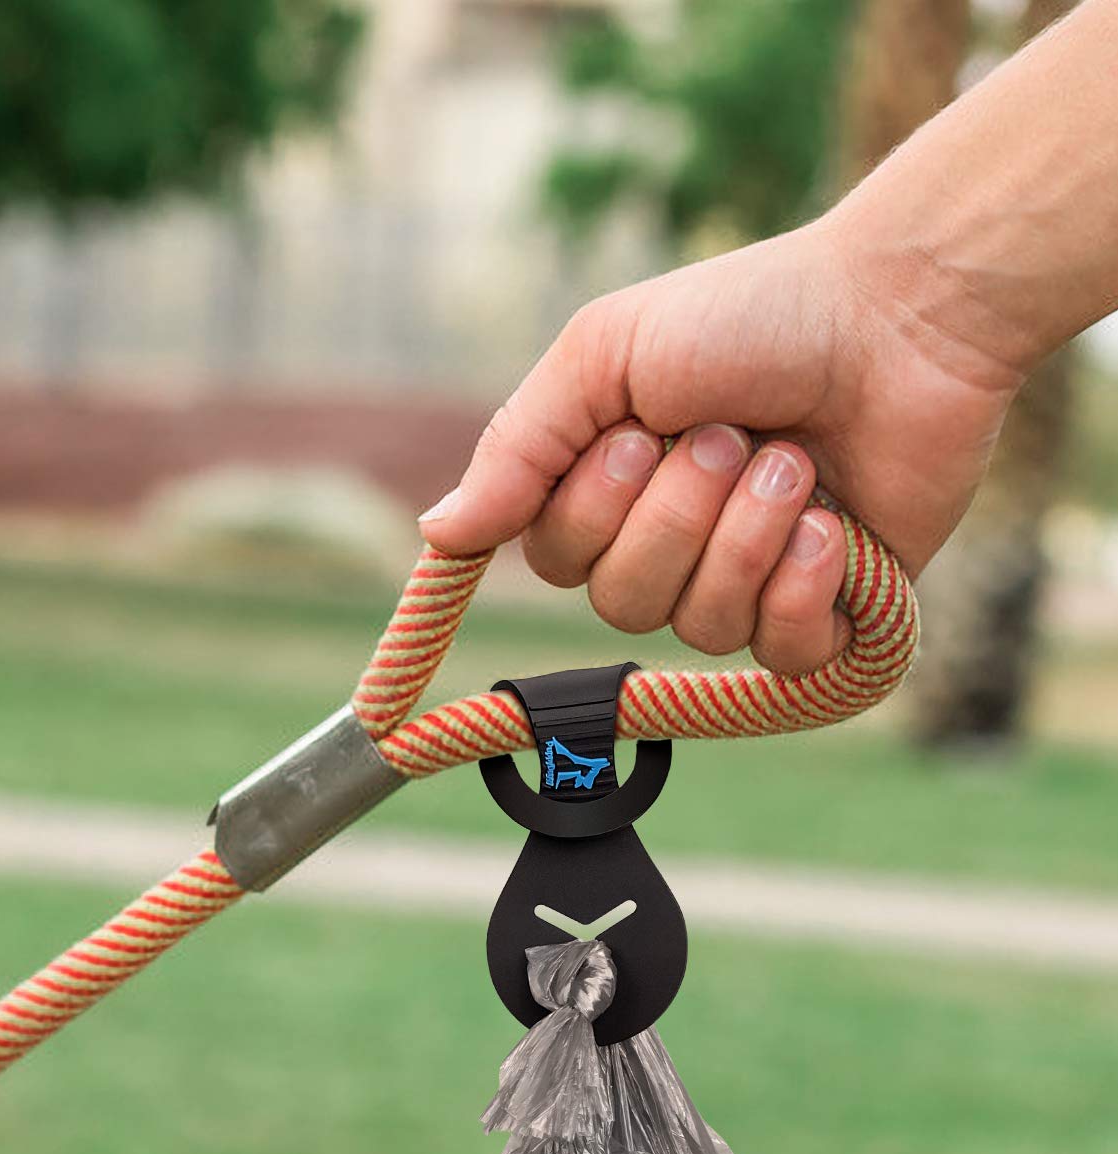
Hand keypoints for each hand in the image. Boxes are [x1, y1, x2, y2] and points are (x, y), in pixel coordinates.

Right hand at [420, 217, 1023, 673]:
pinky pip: (778, 655)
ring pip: (698, 625)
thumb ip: (517, 450)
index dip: (595, 513)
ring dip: (748, 533)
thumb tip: (436, 534)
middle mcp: (671, 545)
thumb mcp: (604, 357)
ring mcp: (748, 581)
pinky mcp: (826, 609)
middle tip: (733, 435)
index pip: (558, 562)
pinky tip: (835, 527)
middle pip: (621, 605)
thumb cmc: (752, 316)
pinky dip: (802, 588)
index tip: (641, 435)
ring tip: (794, 459)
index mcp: (611, 491)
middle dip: (681, 514)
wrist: (904, 312)